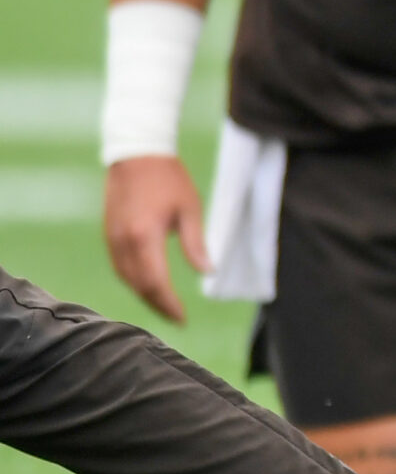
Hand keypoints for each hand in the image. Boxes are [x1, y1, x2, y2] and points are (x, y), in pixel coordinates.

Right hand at [103, 156, 208, 322]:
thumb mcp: (190, 209)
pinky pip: (119, 266)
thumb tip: (208, 272)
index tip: (183, 319)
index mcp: (145, 236)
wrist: (136, 154)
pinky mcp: (108, 234)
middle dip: (157, 305)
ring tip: (165, 306)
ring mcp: (112, 239)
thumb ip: (196, 244)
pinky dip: (133, 281)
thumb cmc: (169, 179)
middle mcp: (123, 242)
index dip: (168, 304)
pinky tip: (147, 285)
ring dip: (144, 295)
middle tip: (177, 318)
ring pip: (126, 278)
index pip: (156, 282)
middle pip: (139, 285)